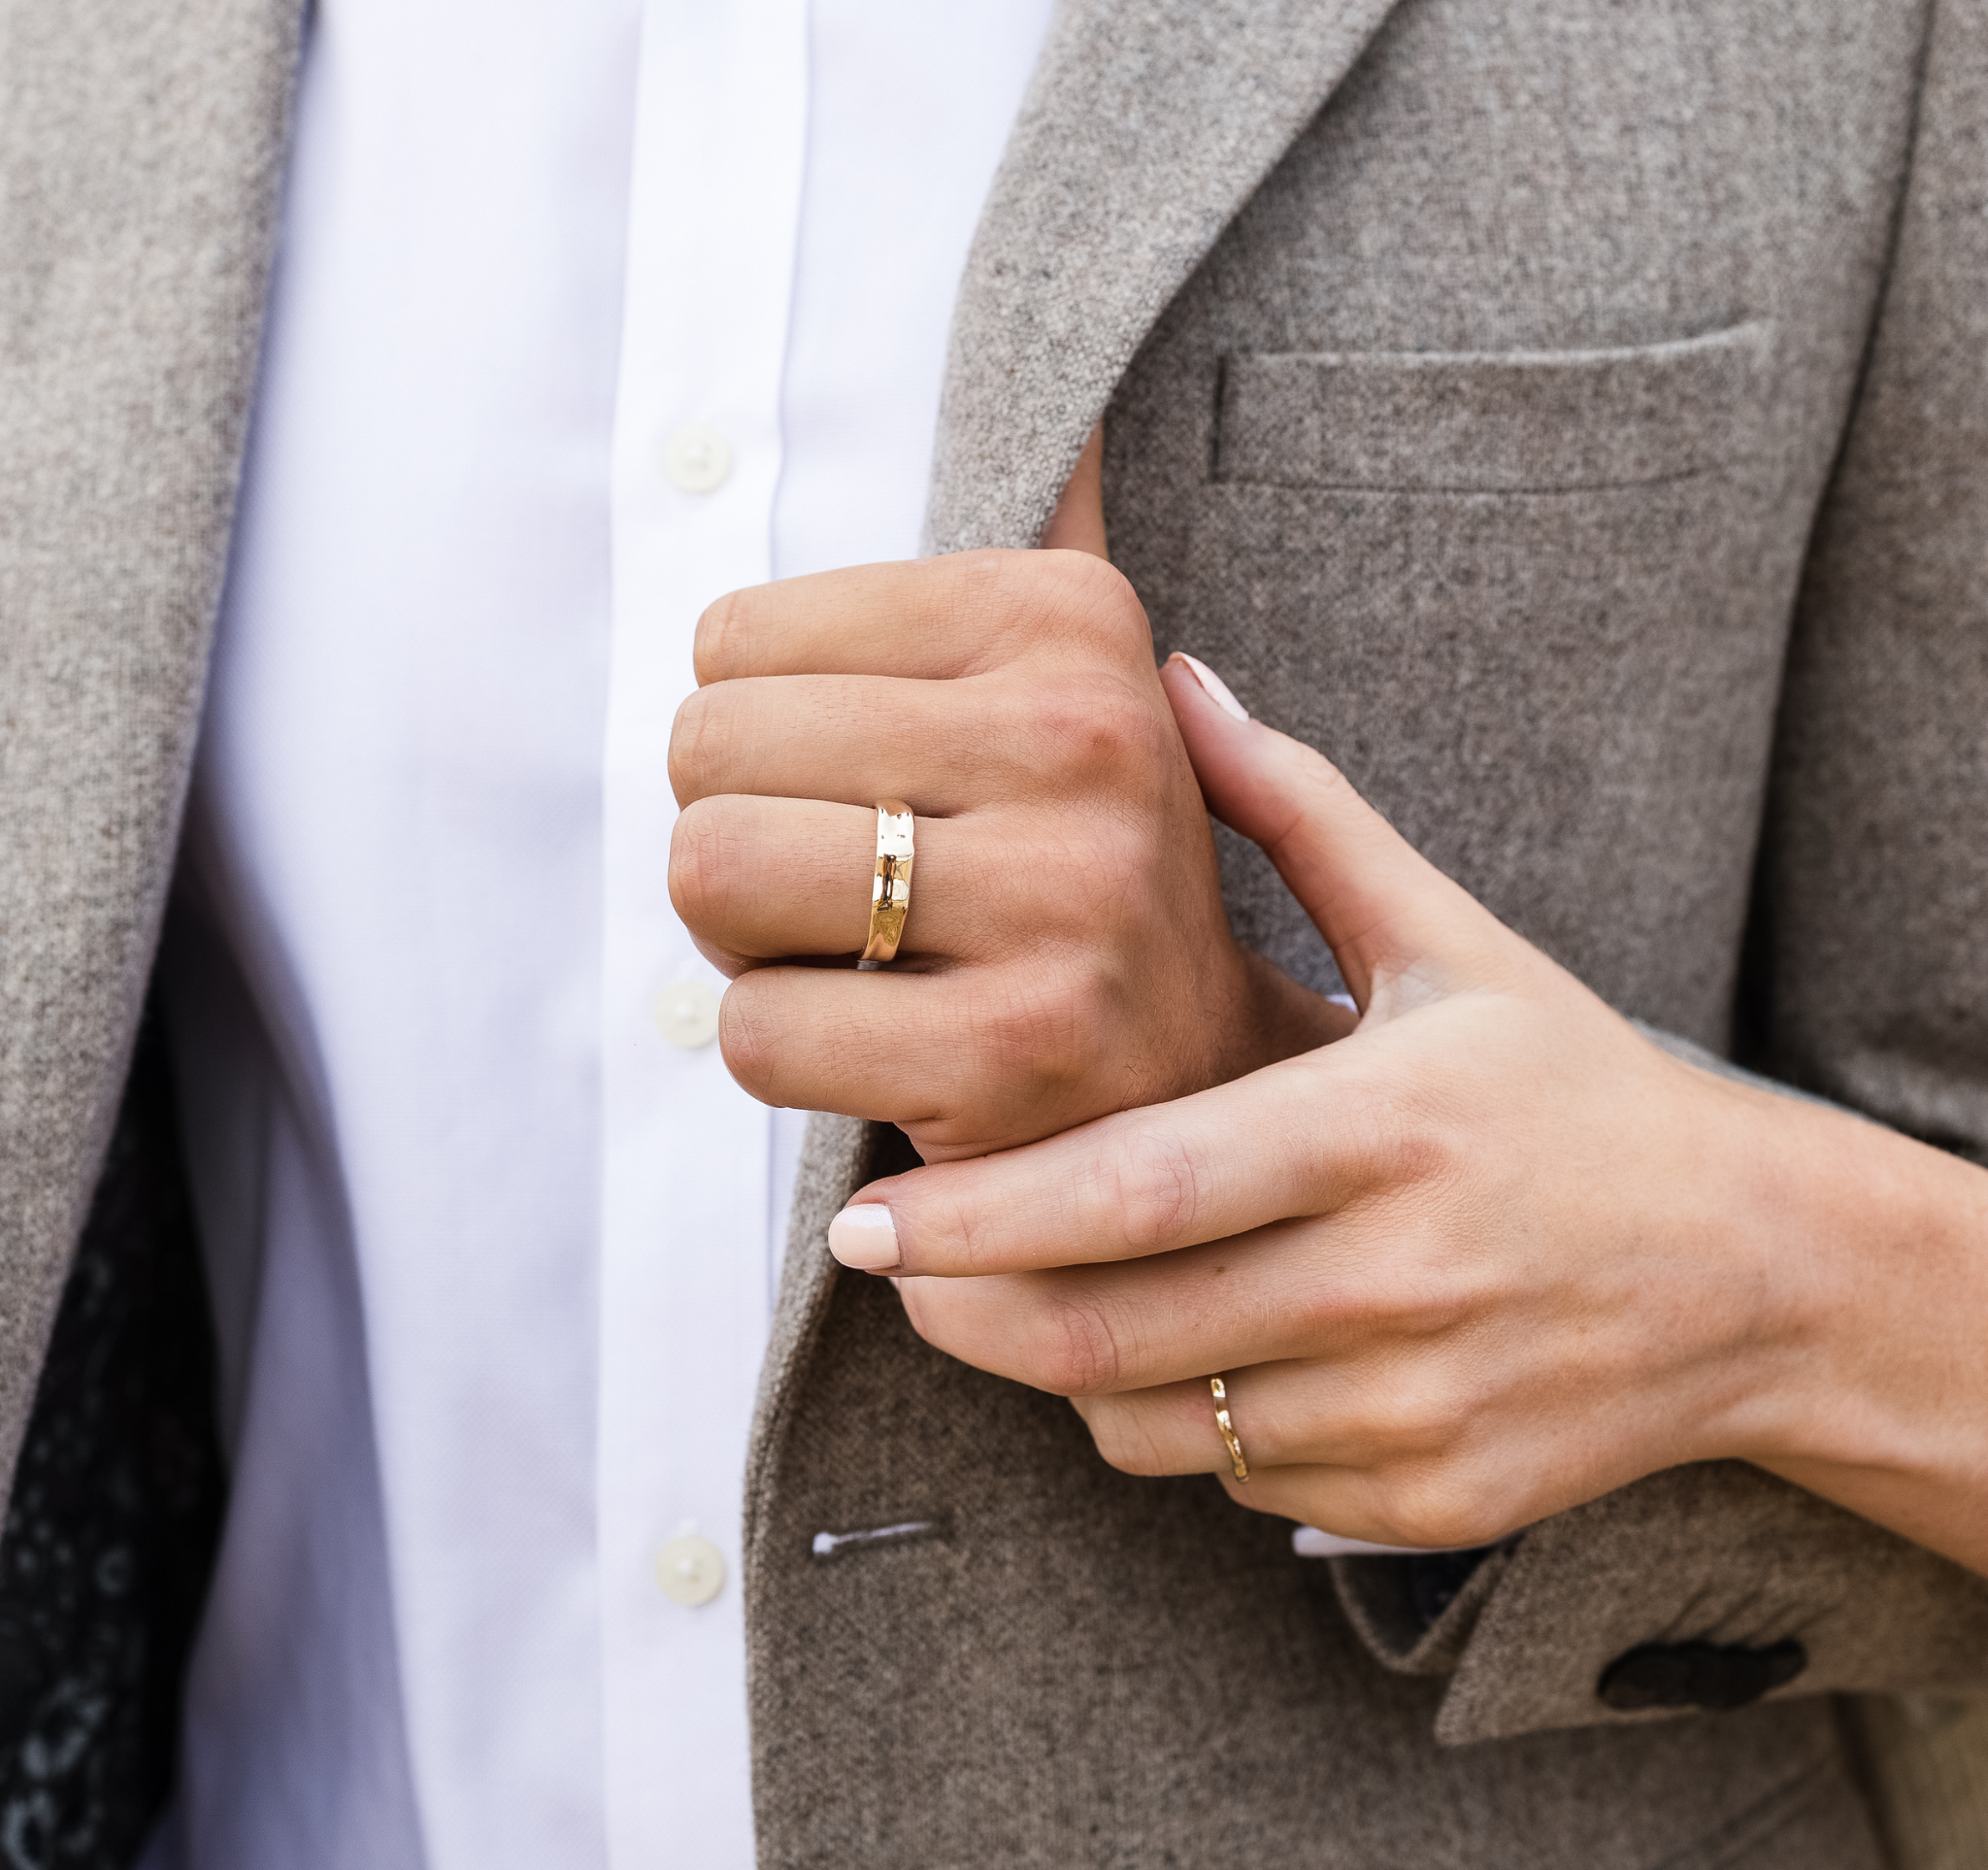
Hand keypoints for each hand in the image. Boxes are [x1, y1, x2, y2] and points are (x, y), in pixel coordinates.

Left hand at [668, 550, 1341, 1159]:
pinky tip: (880, 1045)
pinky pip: (754, 1029)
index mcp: (1071, 616)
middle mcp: (1084, 738)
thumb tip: (1069, 347)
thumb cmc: (1080, 869)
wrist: (1198, 1074)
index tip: (869, 793)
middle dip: (735, 835)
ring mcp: (1061, 899)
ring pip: (711, 875)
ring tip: (850, 956)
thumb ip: (1052, 528)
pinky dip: (781, 1047)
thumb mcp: (1080, 682)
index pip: (729, 640)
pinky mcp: (1012, 1051)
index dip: (759, 737)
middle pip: (704, 751)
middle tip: (836, 890)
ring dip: (742, 940)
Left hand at [830, 657, 1987, 1567]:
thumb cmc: (1578, 1088)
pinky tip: (1159, 1349)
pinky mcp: (1428, 1498)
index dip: (980, 1216)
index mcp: (1384, 1128)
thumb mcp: (1455, 940)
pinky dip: (1161, 1423)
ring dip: (1047, 1366)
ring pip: (1151, 1423)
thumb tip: (1178, 681)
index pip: (1138, 1190)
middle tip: (885, 1263)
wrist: (1756, 1270)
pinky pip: (1228, 1478)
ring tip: (1004, 1294)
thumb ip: (1306, 817)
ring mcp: (1413, 1406)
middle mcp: (1396, 1282)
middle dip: (963, 1310)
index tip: (862, 1220)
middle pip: (1113, 1331)